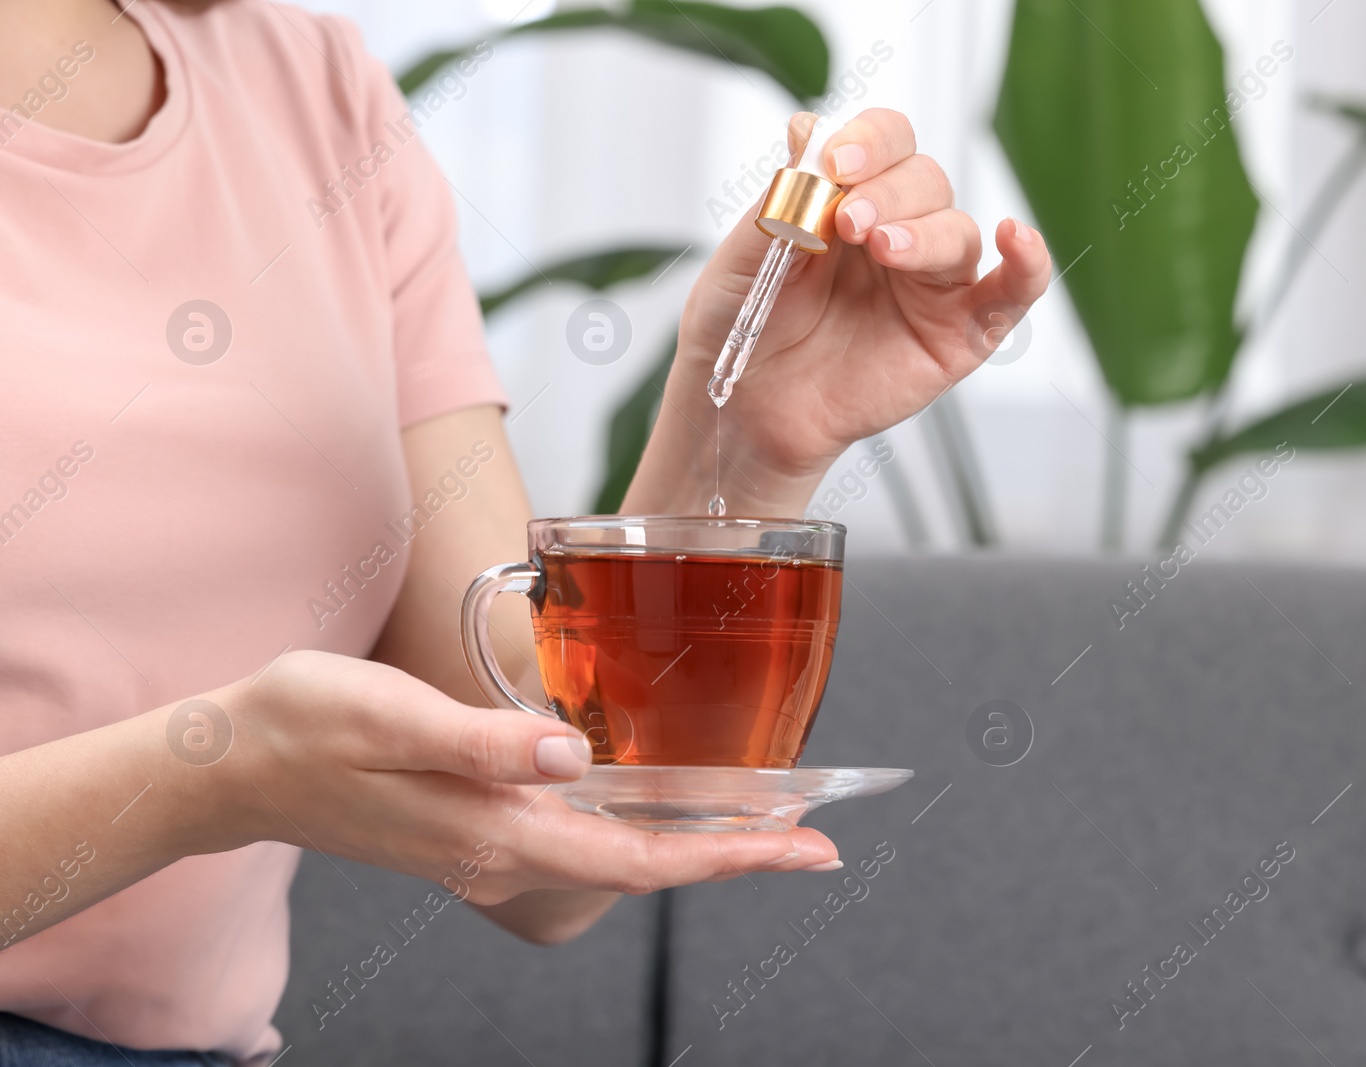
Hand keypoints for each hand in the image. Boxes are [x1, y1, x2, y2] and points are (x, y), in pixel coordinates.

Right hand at [203, 650, 837, 901]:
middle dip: (735, 854)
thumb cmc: (305, 725)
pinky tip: (665, 804)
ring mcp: (490, 844)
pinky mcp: (478, 824)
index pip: (636, 860)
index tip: (799, 846)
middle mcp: (502, 851)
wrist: (231, 761)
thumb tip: (573, 758)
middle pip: (643, 866)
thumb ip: (484, 743)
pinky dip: (643, 827)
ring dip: (696, 842)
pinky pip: (583, 837)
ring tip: (763, 821)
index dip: (726, 856)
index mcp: (493, 831)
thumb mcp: (391, 718)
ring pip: (618, 855)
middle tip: (814, 837)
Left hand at [628, 108, 1052, 515]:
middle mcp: (898, 231)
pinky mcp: (960, 333)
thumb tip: (808, 130)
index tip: (836, 162)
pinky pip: (1012, 292)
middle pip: (925, 179)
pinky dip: (1028, 263)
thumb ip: (781, 198)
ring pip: (958, 231)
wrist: (747, 411)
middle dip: (889, 191)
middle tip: (849, 222)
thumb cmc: (743, 332)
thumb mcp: (744, 256)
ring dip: (925, 231)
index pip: (884, 141)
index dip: (869, 140)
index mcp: (849, 199)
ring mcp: (932, 283)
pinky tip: (1016, 240)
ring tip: (882, 249)